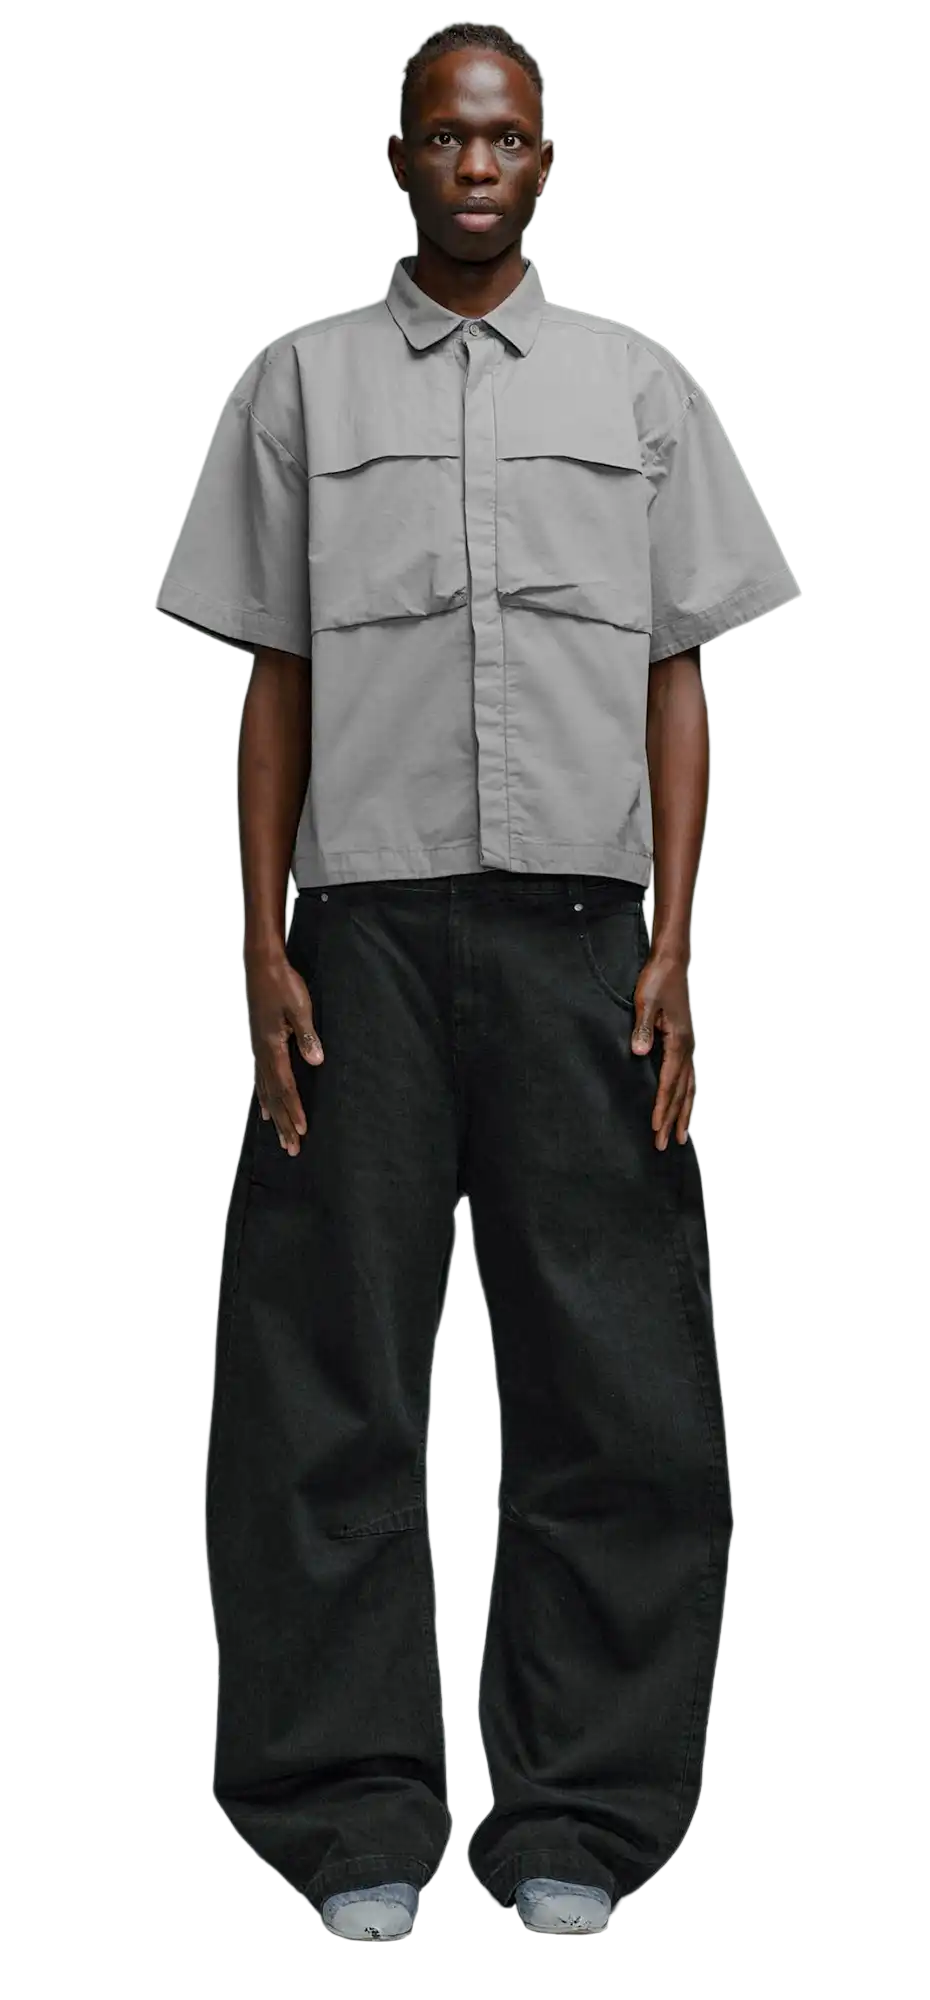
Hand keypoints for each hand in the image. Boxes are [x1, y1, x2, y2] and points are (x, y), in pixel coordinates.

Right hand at [244, 943, 323, 1156]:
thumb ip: (307, 1036)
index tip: (301, 1131)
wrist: (262, 965)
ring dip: (274, 1115)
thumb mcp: (300, 1008)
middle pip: (273, 1096)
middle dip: (283, 1123)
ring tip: (279, 1136)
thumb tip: (316, 1061)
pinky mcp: (259, 1044)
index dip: (293, 1110)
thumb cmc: (282, 983)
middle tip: (291, 1147)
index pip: (285, 1086)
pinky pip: (260, 1078)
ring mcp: (258, 1049)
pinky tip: (265, 1106)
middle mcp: (262, 1053)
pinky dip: (264, 1096)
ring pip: (265, 1090)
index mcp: (272, 1046)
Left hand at [630, 947, 694, 1150]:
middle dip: (673, 1120)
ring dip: (684, 1113)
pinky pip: (686, 1078)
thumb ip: (642, 1028)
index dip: (661, 1107)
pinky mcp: (682, 1044)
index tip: (656, 1128)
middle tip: (666, 1145)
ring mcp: (687, 1047)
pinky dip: (685, 1097)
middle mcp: (687, 1048)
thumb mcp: (644, 1002)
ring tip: (682, 1137)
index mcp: (679, 1042)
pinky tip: (681, 1107)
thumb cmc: (656, 981)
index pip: (668, 1083)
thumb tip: (640, 1053)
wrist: (670, 964)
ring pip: (688, 1089)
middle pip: (681, 1093)